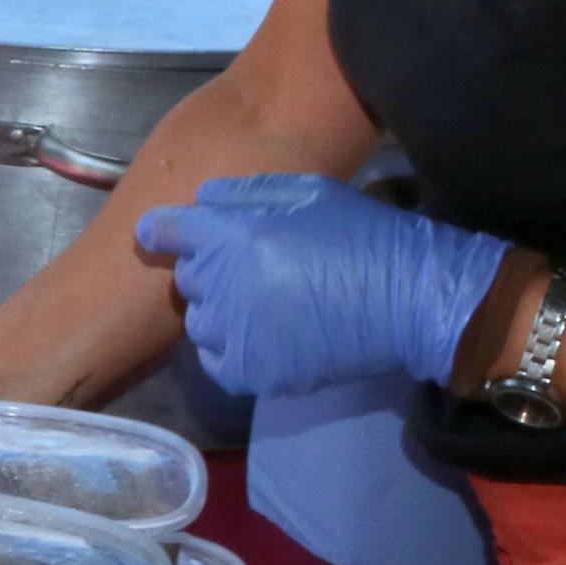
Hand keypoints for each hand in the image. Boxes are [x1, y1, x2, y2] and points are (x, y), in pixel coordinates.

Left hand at [133, 173, 514, 399]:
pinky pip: (217, 362)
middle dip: (210, 269)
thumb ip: (243, 194)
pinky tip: (262, 339)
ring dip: (219, 312)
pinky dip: (230, 351)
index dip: (161, 232)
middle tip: (251, 270)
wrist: (408, 298)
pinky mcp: (252, 373)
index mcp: (231, 234)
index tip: (158, 236)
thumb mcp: (305, 191)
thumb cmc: (360, 234)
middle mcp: (221, 283)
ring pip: (200, 321)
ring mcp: (234, 333)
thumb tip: (201, 202)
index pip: (166, 231)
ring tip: (261, 307)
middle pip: (189, 276)